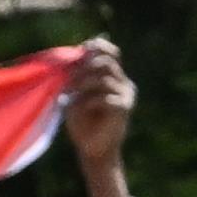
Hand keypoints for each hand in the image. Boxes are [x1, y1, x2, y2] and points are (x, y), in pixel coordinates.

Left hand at [55, 36, 141, 180]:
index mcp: (114, 77)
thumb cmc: (82, 122)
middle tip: (69, 81)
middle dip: (84, 67)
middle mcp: (124, 84)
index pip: (111, 53)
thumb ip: (79, 74)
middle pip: (106, 61)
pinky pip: (104, 97)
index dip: (98, 47)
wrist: (92, 149)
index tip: (82, 49)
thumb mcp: (76, 93)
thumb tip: (78, 53)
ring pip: (104, 78)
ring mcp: (127, 95)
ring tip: (70, 95)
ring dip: (83, 84)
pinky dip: (89, 101)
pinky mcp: (125, 108)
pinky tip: (82, 109)